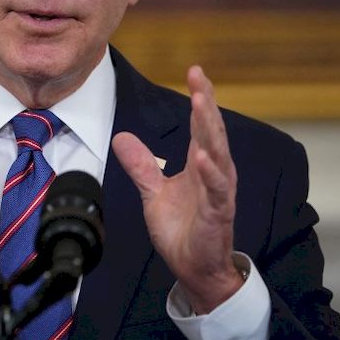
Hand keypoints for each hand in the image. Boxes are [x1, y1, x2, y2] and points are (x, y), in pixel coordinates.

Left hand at [111, 65, 239, 312]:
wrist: (195, 268)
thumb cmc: (182, 230)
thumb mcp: (153, 192)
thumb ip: (140, 165)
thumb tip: (121, 137)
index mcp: (201, 165)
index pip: (202, 125)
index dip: (199, 97)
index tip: (194, 71)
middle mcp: (214, 173)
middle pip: (212, 130)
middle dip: (206, 102)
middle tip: (199, 77)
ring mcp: (218, 192)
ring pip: (217, 153)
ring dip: (210, 128)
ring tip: (201, 102)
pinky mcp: (218, 212)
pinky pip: (216, 189)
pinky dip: (210, 172)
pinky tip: (202, 156)